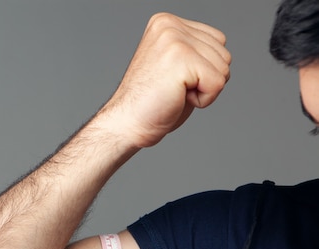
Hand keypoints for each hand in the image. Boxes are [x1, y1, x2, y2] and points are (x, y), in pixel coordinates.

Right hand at [99, 13, 231, 148]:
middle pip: (224, 54)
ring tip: (174, 92)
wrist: (126, 123)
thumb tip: (223, 55)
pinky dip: (204, 100)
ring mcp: (174, 39)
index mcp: (166, 23)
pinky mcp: (181, 58)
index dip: (204, 68)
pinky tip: (177, 98)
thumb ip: (195, 51)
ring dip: (204, 89)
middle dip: (206, 79)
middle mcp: (169, 25)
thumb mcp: (174, 66)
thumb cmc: (149, 102)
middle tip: (173, 89)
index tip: (174, 79)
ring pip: (224, 68)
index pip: (218, 40)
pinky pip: (218, 83)